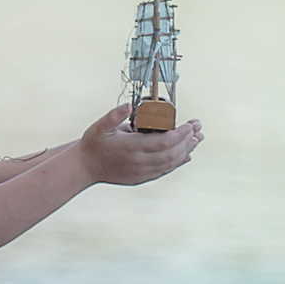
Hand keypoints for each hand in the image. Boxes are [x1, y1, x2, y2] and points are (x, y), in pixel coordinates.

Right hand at [75, 105, 202, 186]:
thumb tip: (129, 105)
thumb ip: (115, 115)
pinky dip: (177, 163)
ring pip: (170, 164)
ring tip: (197, 140)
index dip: (180, 135)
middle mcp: (139, 162)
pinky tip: (186, 156)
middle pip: (171, 154)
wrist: (85, 167)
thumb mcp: (101, 125)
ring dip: (186, 152)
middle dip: (188, 142)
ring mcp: (141, 172)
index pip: (163, 142)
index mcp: (131, 147)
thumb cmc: (93, 143)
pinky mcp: (141, 178)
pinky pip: (164, 171)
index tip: (190, 125)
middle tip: (199, 130)